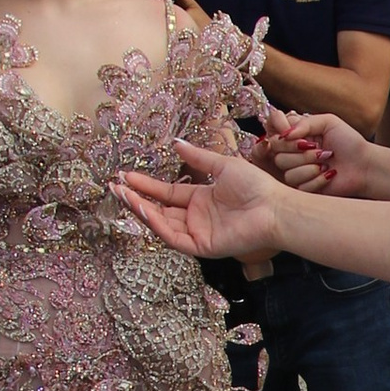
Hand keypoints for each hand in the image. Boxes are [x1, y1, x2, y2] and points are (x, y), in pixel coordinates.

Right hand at [114, 139, 290, 259]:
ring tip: (124, 196)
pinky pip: (174, 238)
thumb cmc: (255, 186)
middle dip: (136, 199)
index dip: (146, 186)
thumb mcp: (222, 165)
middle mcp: (196, 217)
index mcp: (200, 199)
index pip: (166, 193)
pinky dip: (158, 225)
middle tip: (115, 188)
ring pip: (163, 225)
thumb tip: (175, 144)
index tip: (125, 177)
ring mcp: (198, 233)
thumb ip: (198, 158)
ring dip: (142, 211)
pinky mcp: (202, 246)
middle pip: (160, 210)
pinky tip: (145, 210)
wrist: (274, 207)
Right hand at [261, 110, 366, 193]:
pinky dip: (318, 179)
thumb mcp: (328, 122)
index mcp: (295, 135)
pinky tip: (329, 175)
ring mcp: (297, 172)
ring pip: (287, 172)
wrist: (363, 165)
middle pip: (277, 154)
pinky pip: (299, 185)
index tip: (296, 134)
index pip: (272, 132)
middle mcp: (292, 153)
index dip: (281, 133)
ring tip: (326, 163)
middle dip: (301, 152)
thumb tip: (285, 134)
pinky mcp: (304, 189)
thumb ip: (304, 123)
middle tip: (320, 149)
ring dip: (310, 166)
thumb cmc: (348, 142)